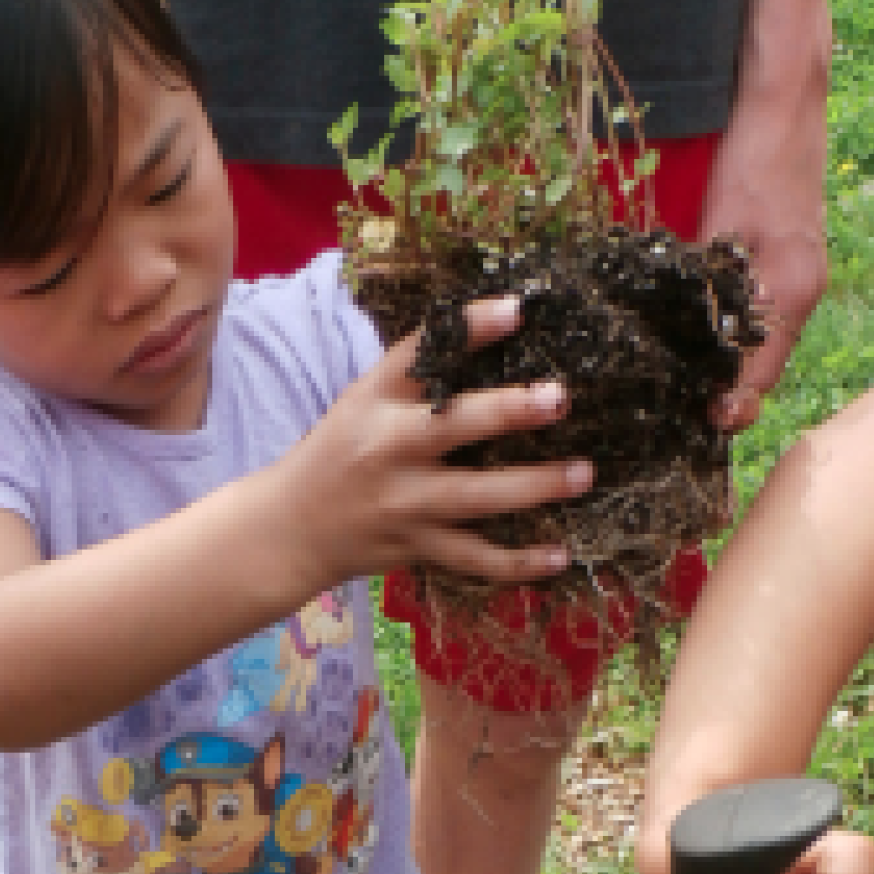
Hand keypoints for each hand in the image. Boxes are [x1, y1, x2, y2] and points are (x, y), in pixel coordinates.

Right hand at [283, 295, 588, 589]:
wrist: (290, 530)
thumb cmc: (340, 453)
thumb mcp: (362, 402)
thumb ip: (414, 377)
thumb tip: (493, 331)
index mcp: (373, 402)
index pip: (418, 356)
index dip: (467, 329)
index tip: (517, 309)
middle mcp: (388, 449)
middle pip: (452, 426)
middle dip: (508, 412)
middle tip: (559, 398)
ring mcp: (404, 504)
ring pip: (476, 497)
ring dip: (533, 486)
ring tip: (583, 473)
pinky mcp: (417, 546)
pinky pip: (474, 559)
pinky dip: (518, 564)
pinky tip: (560, 555)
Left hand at [700, 74, 830, 431]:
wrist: (787, 101)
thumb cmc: (753, 155)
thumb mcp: (722, 223)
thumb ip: (708, 284)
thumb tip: (685, 343)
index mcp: (793, 288)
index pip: (766, 371)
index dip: (736, 404)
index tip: (707, 422)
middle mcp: (803, 290)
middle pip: (767, 366)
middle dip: (732, 396)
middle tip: (684, 417)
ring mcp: (801, 275)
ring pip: (765, 342)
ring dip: (733, 369)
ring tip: (689, 393)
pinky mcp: (789, 260)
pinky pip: (765, 315)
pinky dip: (738, 336)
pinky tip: (704, 343)